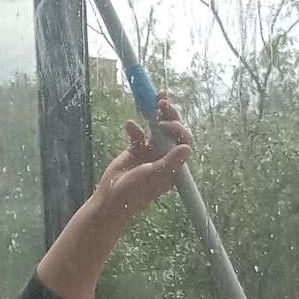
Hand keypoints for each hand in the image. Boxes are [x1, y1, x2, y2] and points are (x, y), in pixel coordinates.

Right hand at [95, 91, 190, 221]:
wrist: (111, 198)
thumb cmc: (135, 192)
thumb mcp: (154, 175)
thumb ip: (170, 161)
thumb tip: (187, 148)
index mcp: (174, 164)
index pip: (183, 141)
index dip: (177, 128)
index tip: (164, 122)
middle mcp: (165, 156)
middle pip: (171, 131)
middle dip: (169, 115)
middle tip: (163, 100)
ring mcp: (151, 152)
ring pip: (156, 128)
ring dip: (155, 115)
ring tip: (153, 101)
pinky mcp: (136, 149)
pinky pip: (138, 134)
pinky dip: (134, 128)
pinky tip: (129, 126)